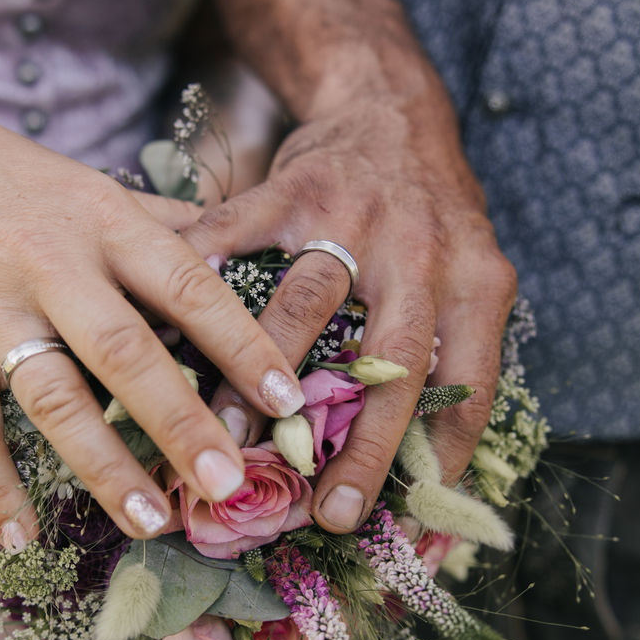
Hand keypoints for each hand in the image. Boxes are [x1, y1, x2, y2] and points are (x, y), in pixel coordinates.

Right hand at [0, 89, 306, 547]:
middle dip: (181, 422)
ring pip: (52, 397)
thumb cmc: (16, 184)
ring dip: (104, 467)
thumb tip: (247, 259)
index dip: (242, 344)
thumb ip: (166, 227)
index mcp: (107, 222)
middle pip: (125, 351)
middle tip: (229, 484)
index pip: (188, 286)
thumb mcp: (96, 190)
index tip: (287, 401)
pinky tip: (22, 538)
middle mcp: (52, 263)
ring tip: (153, 523)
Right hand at [183, 79, 516, 531]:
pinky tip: (161, 329)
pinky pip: (236, 239)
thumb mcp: (466, 279)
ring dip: (260, 376)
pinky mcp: (290, 188)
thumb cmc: (428, 222)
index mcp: (478, 286)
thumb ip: (450, 364)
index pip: (470, 392)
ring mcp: (354, 217)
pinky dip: (199, 285)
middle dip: (362, 447)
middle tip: (327, 512)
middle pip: (396, 363)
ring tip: (225, 436)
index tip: (404, 531)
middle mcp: (424, 252)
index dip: (439, 466)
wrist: (392, 109)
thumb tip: (427, 486)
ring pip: (305, 306)